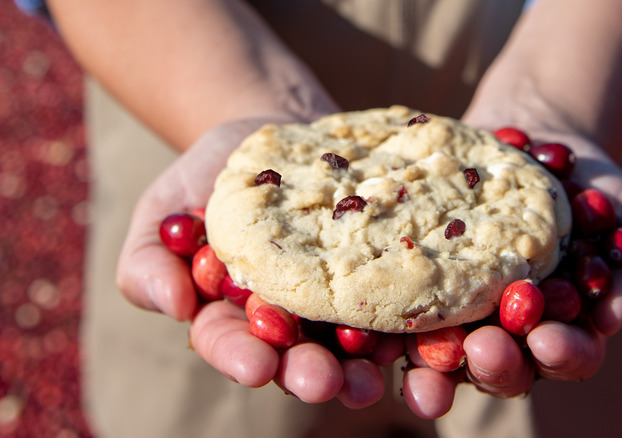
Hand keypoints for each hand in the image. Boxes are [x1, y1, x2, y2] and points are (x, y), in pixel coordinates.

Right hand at [115, 119, 389, 406]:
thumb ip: (152, 255)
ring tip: (373, 376)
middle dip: (308, 373)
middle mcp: (290, 324)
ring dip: (363, 369)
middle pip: (296, 359)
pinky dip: (412, 328)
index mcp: (233, 315)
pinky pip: (402, 309)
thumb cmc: (216, 172)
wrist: (285, 132)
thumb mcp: (167, 204)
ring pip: (352, 350)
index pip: (229, 344)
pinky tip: (425, 336)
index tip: (254, 365)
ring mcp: (340, 307)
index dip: (239, 357)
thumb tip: (171, 305)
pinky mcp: (384, 281)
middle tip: (322, 379)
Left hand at [400, 113, 621, 416]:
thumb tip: (614, 318)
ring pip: (442, 350)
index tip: (550, 340)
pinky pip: (398, 303)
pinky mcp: (415, 280)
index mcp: (558, 330)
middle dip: (493, 364)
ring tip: (427, 353)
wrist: (533, 133)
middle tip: (485, 348)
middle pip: (498, 366)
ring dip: (433, 362)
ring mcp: (455, 309)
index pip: (562, 357)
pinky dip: (387, 318)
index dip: (560, 355)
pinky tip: (375, 320)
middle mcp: (504, 332)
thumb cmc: (591, 188)